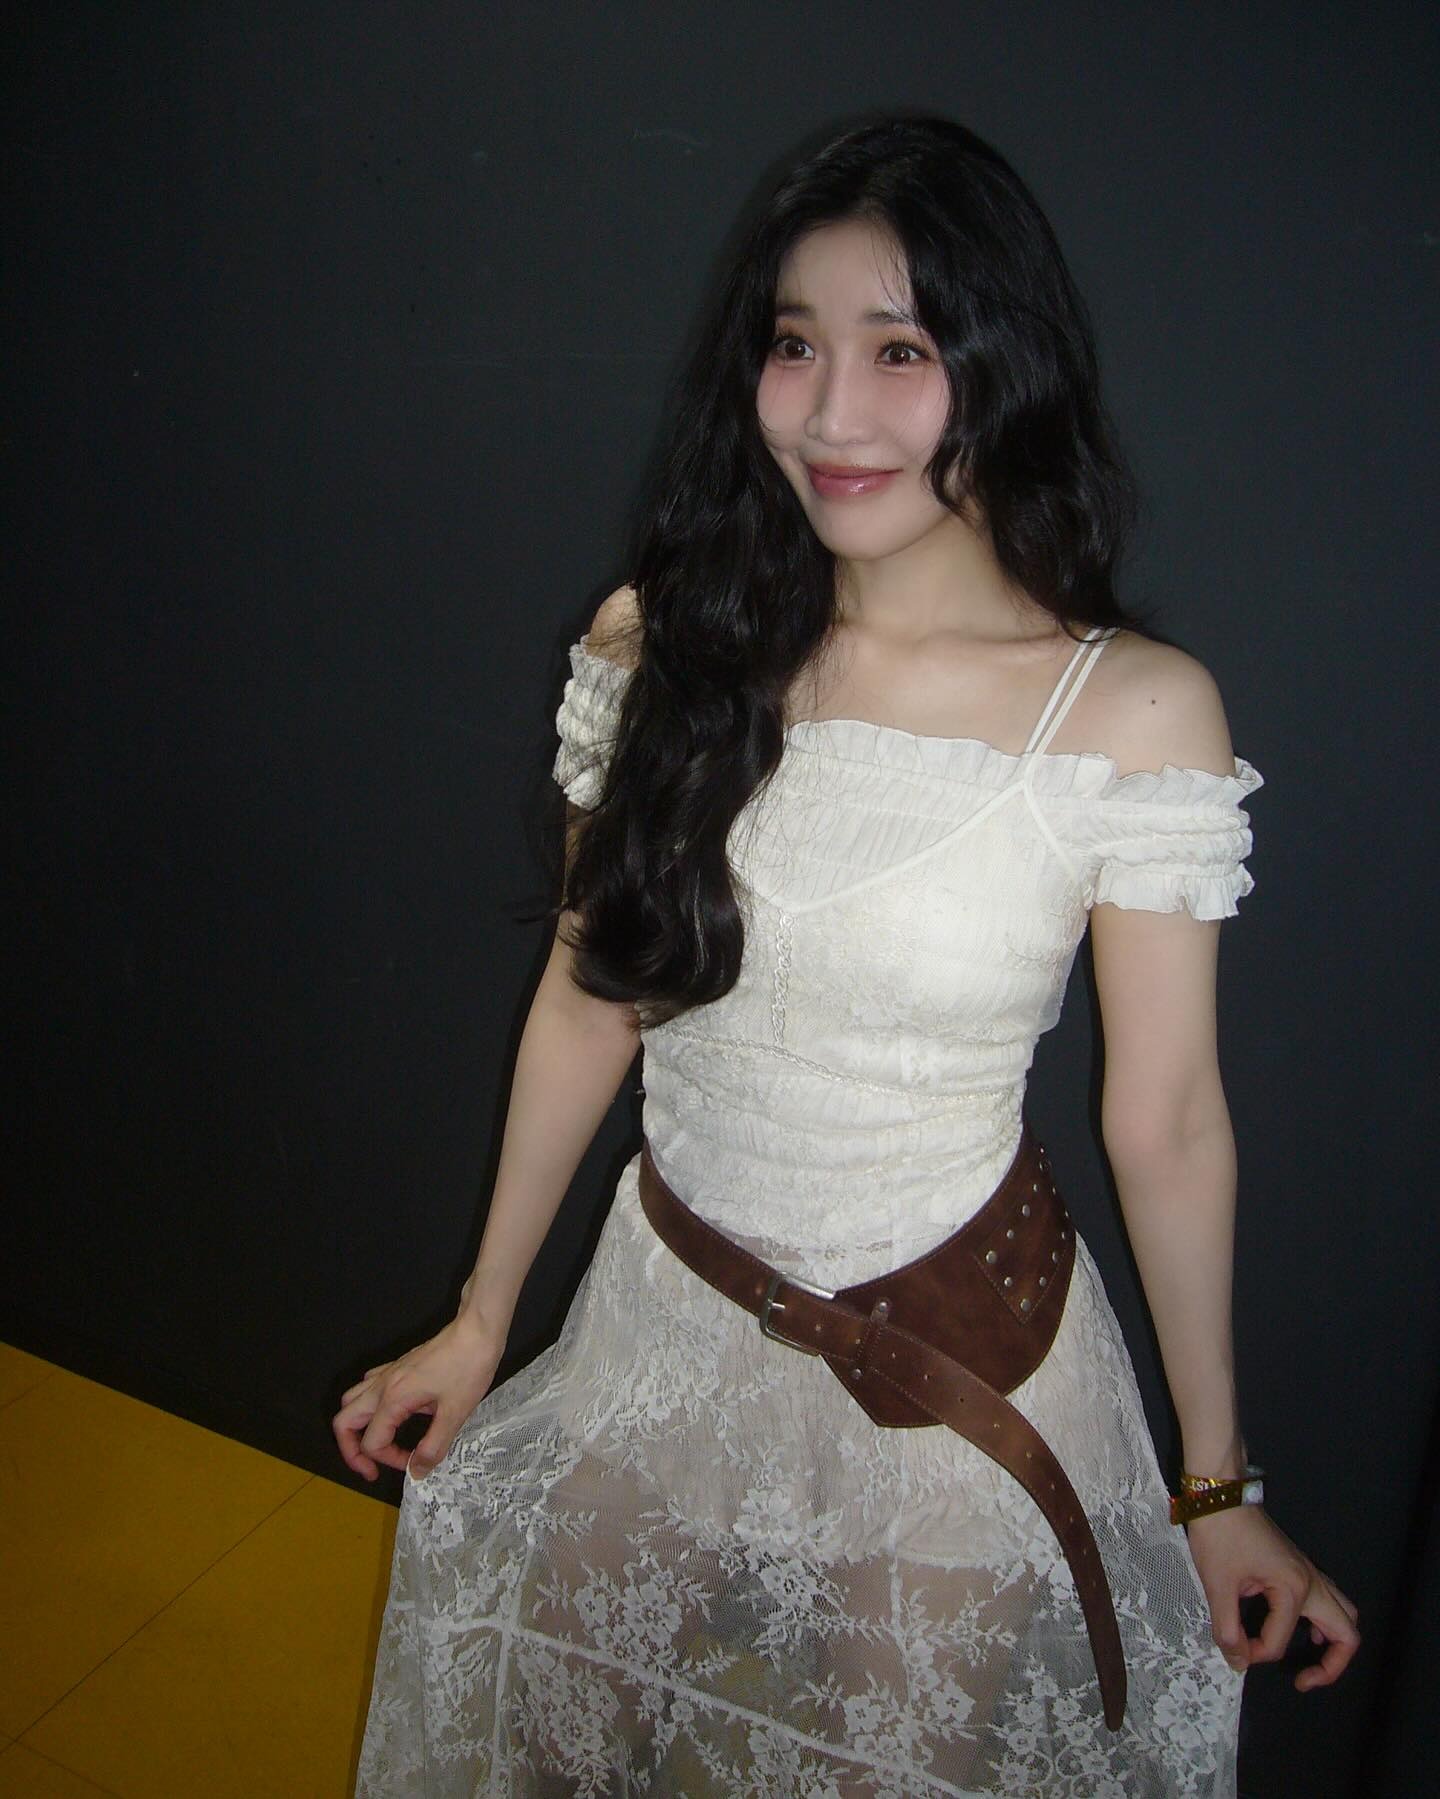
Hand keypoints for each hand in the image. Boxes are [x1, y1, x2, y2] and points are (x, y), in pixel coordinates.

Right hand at [332, 1310, 505, 1482]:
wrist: (476, 1331)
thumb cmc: (469, 1367)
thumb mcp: (456, 1413)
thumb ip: (434, 1446)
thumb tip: (417, 1472)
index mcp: (394, 1398)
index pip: (372, 1442)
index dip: (389, 1461)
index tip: (414, 1463)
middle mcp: (383, 1385)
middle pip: (343, 1422)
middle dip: (351, 1451)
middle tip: (370, 1467)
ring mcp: (387, 1373)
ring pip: (350, 1402)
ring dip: (354, 1427)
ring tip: (374, 1443)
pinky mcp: (397, 1366)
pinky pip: (367, 1387)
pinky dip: (368, 1406)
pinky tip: (389, 1414)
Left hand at [1184, 1504, 1359, 1690]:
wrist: (1218, 1492)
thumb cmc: (1219, 1534)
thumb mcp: (1218, 1584)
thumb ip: (1228, 1628)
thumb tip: (1237, 1662)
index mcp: (1294, 1588)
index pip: (1278, 1641)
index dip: (1253, 1653)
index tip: (1232, 1648)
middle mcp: (1311, 1582)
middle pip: (1347, 1633)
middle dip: (1332, 1665)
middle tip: (1304, 1680)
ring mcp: (1309, 1572)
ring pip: (1344, 1614)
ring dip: (1335, 1641)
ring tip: (1309, 1658)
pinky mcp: (1298, 1567)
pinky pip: (1327, 1601)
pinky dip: (1324, 1621)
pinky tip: (1302, 1629)